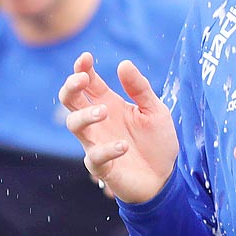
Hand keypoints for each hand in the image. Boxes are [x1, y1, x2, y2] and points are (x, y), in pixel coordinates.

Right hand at [59, 53, 179, 204]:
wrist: (165, 178)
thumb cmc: (157, 142)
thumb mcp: (155, 110)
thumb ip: (140, 88)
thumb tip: (123, 64)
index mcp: (108, 103)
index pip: (87, 82)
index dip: (82, 68)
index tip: (86, 58)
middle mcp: (98, 122)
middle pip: (70, 100)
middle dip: (71, 87)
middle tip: (82, 80)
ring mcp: (97, 143)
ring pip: (74, 125)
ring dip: (85, 115)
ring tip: (104, 111)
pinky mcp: (102, 166)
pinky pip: (94, 157)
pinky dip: (107, 150)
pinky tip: (124, 145)